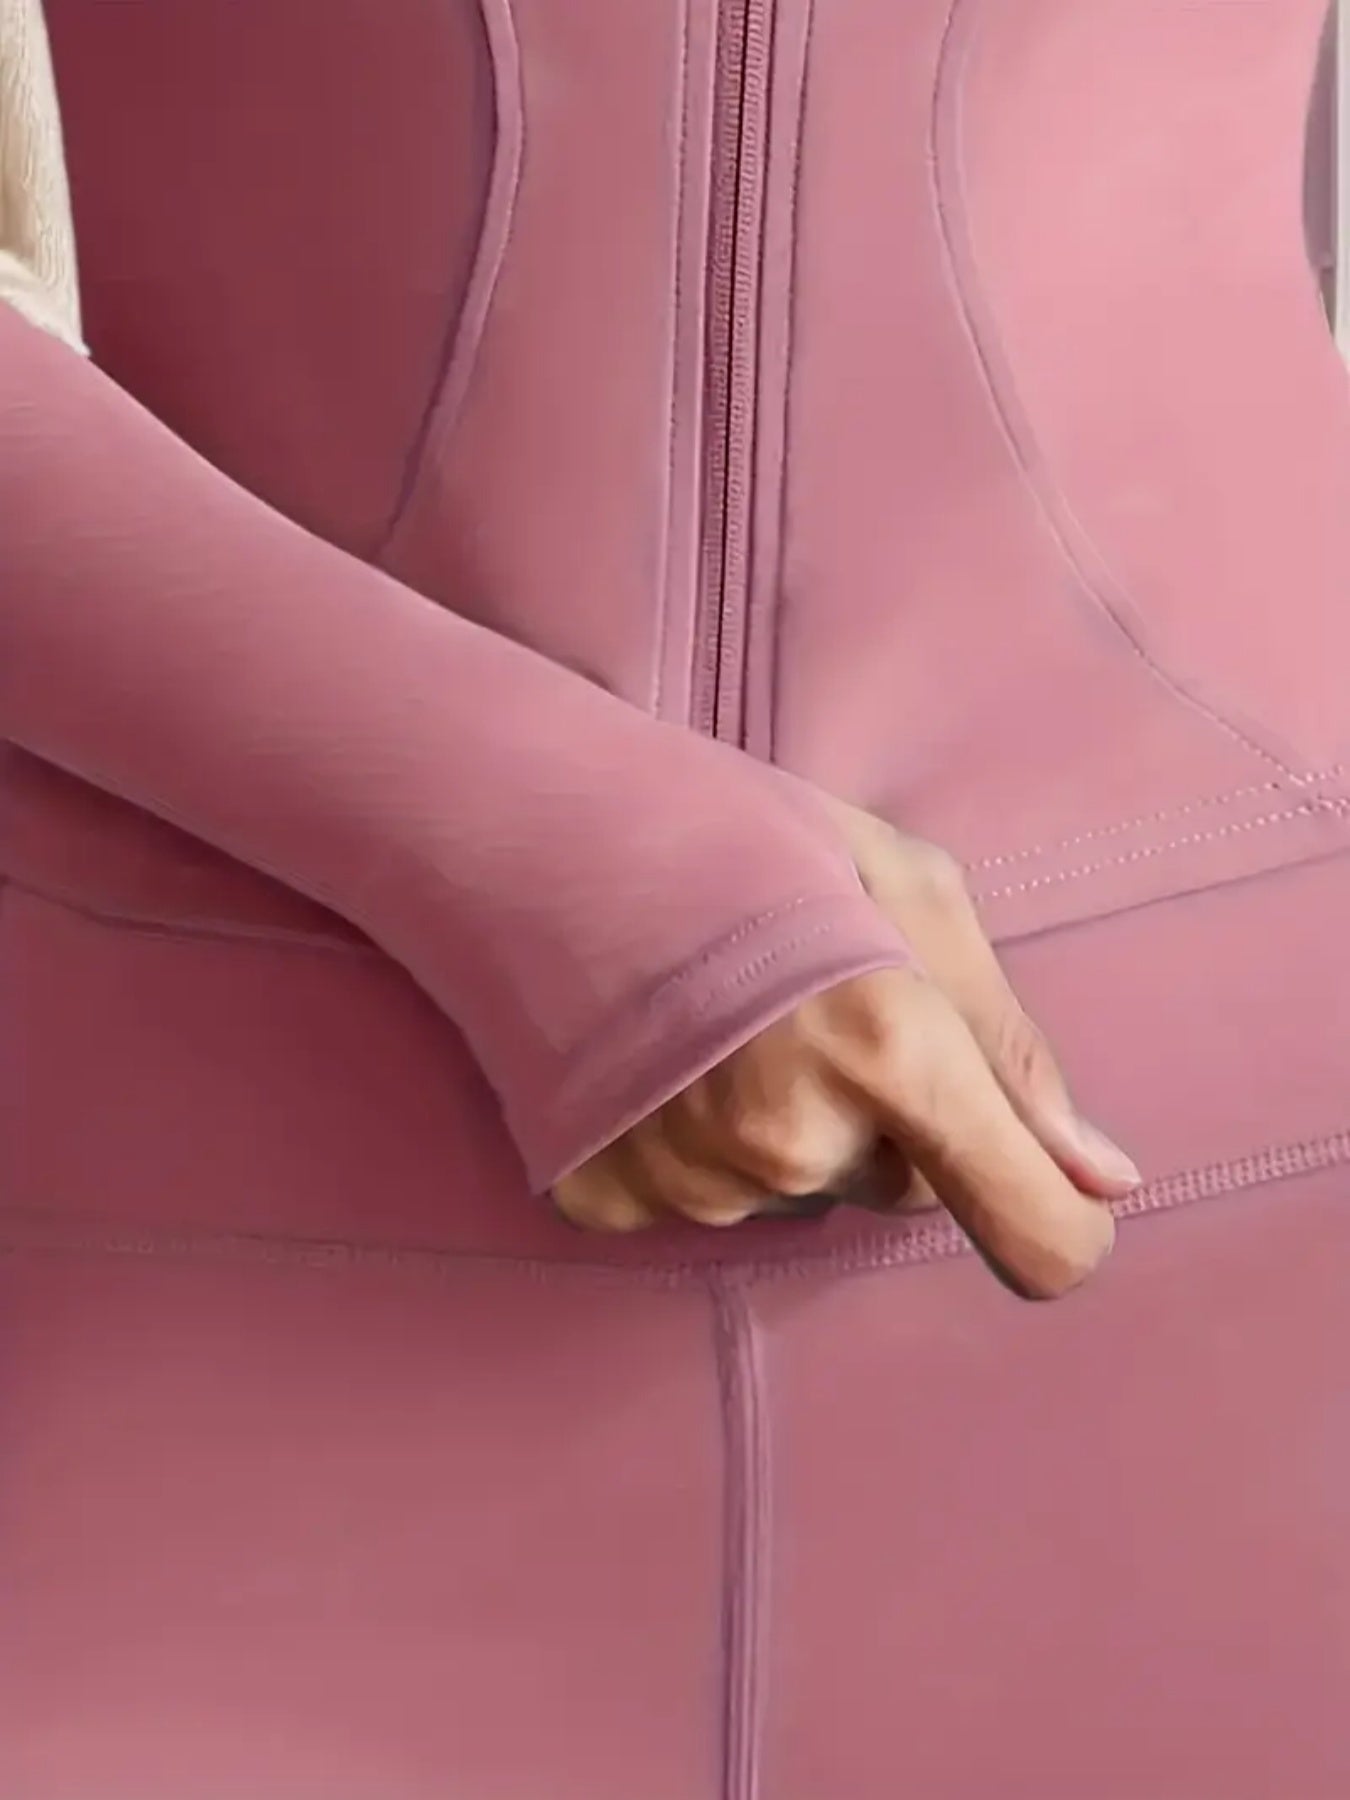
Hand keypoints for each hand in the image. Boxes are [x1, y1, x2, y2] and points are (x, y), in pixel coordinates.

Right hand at [554, 796, 1138, 1298]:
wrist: (520, 825)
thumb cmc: (735, 831)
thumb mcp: (904, 885)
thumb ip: (1011, 1042)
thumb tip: (1103, 1173)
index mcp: (887, 1050)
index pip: (1034, 1231)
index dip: (1059, 1222)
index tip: (1044, 1190)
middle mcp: (791, 1144)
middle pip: (904, 1191)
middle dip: (888, 1120)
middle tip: (812, 1010)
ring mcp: (689, 1185)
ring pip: (801, 1195)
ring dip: (789, 1131)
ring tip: (723, 1022)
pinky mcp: (605, 1202)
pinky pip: (705, 1204)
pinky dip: (697, 1147)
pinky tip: (660, 1062)